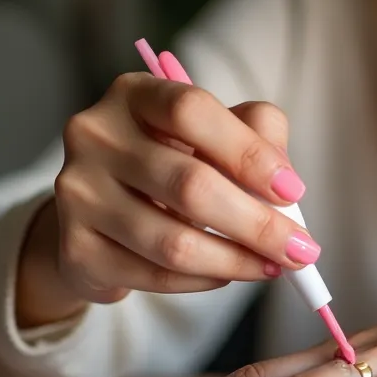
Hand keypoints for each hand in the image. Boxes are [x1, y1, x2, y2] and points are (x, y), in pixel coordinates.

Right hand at [17, 72, 319, 326]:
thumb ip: (259, 134)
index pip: (191, 110)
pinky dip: (204, 281)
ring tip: (273, 266)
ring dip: (237, 262)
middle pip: (189, 184)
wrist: (105, 208)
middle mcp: (95, 136)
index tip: (293, 191)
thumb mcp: (219, 131)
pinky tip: (228, 274)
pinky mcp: (75, 249)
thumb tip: (287, 183)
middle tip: (302, 249)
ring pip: (174, 242)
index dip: (248, 152)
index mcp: (134, 95)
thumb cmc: (175, 159)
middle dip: (258, 225)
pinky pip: (154, 276)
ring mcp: (78, 194)